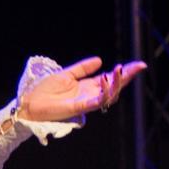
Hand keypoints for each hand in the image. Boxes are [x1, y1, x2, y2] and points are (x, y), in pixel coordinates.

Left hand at [18, 57, 145, 121]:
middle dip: (126, 77)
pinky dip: (104, 93)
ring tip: (121, 70)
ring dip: (117, 83)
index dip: (123, 72)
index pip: (110, 79)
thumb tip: (99, 60)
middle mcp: (89, 95)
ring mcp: (85, 102)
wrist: (29, 104)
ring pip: (109, 95)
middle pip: (114, 87)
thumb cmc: (44, 91)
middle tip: (138, 66)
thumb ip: (82, 68)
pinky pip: (96, 101)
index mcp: (87, 87)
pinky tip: (107, 81)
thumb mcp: (66, 74)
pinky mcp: (79, 108)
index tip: (137, 64)